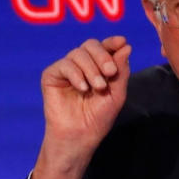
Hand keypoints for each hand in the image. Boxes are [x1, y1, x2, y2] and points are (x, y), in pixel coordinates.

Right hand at [30, 36, 131, 178]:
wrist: (80, 136)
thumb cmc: (98, 118)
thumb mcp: (116, 93)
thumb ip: (121, 69)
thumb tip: (126, 45)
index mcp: (98, 67)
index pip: (104, 47)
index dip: (112, 42)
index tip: (121, 42)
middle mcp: (82, 65)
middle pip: (91, 45)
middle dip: (103, 56)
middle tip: (110, 72)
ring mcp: (66, 69)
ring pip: (78, 53)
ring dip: (91, 69)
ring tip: (98, 87)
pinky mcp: (52, 76)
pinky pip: (64, 65)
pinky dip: (76, 74)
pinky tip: (82, 89)